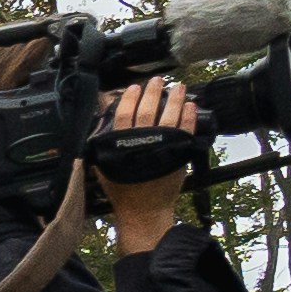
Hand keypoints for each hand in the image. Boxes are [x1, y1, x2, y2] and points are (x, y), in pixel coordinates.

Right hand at [95, 74, 202, 191]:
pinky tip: (190, 105)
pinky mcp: (180, 153)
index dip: (129, 99)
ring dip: (175, 99)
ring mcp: (164, 147)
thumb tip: (101, 125)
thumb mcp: (104, 168)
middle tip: (158, 80)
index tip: (134, 88)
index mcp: (122, 145)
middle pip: (148, 110)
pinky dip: (188, 116)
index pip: (125, 114)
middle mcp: (143, 142)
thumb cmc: (123, 190)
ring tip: (178, 87)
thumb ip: (103, 147)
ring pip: (170, 116)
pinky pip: (186, 129)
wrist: (145, 210)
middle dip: (154, 92)